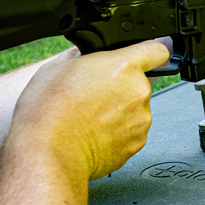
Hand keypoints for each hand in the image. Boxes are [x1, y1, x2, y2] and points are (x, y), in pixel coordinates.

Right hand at [7, 39, 170, 179]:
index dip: (150, 53)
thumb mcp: (57, 67)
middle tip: (96, 94)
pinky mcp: (136, 143)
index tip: (145, 57)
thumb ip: (82, 56)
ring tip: (91, 117)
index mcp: (123, 66)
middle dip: (123, 86)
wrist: (48, 153)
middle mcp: (138, 91)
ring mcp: (140, 119)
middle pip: (141, 82)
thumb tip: (85, 55)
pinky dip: (118, 132)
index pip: (157, 50)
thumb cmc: (48, 112)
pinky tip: (94, 133)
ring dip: (120, 110)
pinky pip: (131, 131)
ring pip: (136, 108)